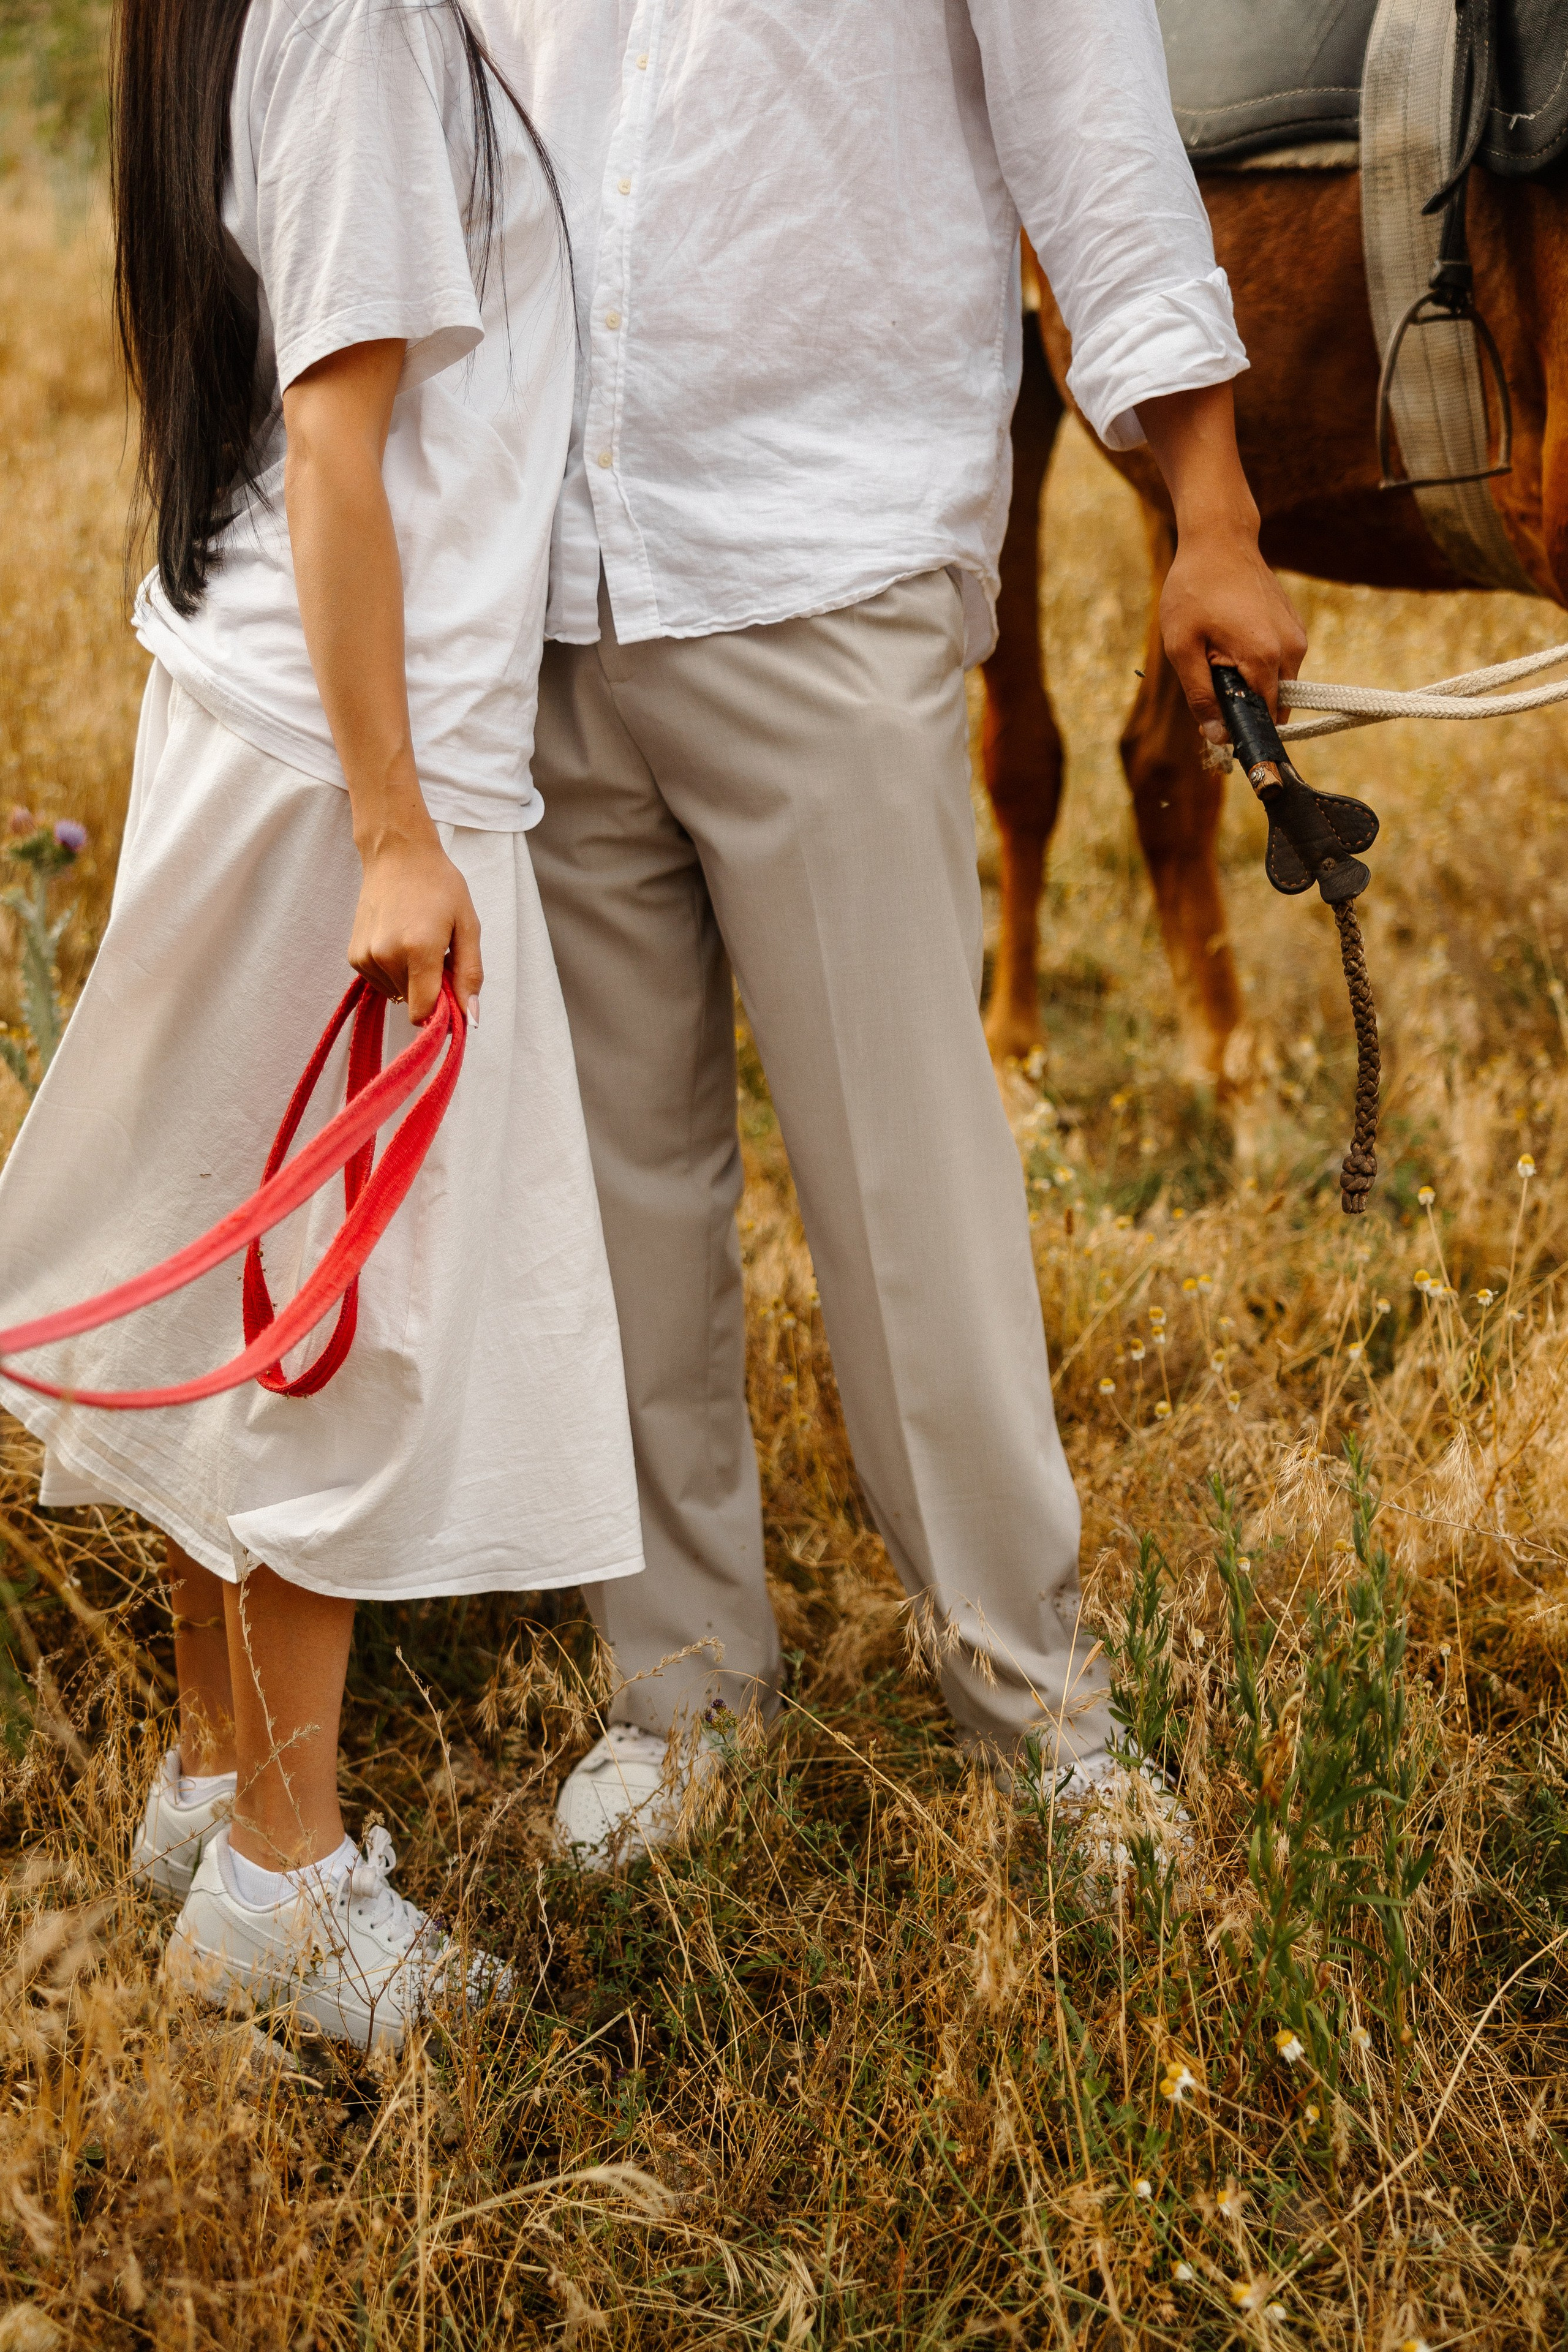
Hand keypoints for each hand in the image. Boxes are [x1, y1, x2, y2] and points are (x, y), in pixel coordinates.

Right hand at [347, 825, 482, 1025]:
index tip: (450, 991)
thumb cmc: (439, 886)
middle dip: (429, 989)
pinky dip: (394, 971)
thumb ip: (470, 974)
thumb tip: (470, 1017)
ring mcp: (366, 957)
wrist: (397, 855)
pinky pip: (381, 982)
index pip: (423, 1013)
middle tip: (438, 955)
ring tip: (417, 943)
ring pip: (396, 994)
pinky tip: (399, 941)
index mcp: (419, 950)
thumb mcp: (468, 926)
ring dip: (411, 980)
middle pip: (412, 1003)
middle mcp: (387, 956)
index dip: (440, 1012)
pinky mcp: (354, 956)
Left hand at [1160, 519, 1306, 740]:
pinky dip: (1259, 667)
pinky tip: (1232, 644)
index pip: (1265, 719)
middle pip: (1275, 705)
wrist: (1219, 540)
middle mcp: (1292, 649)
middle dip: (1246, 710)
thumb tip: (1216, 737)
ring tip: (1218, 659)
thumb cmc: (1194, 590)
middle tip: (1211, 689)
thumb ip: (1200, 695)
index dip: (1242, 731)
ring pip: (1279, 685)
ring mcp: (1297, 636)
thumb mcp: (1183, 647)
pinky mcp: (1295, 627)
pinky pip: (1281, 664)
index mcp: (1265, 657)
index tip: (1217, 730)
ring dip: (1251, 686)